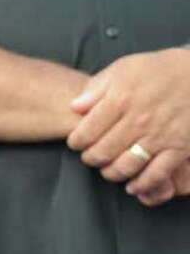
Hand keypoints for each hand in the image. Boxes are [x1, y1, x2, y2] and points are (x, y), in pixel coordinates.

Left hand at [67, 47, 189, 203]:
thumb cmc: (159, 70)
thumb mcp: (123, 68)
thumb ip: (96, 88)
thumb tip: (74, 107)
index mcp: (121, 100)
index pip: (85, 133)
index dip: (76, 142)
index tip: (77, 142)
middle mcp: (138, 121)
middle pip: (102, 153)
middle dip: (91, 158)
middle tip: (92, 156)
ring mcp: (159, 136)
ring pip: (125, 167)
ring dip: (111, 173)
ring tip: (108, 167)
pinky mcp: (179, 148)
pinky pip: (156, 174)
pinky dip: (141, 184)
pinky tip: (132, 184)